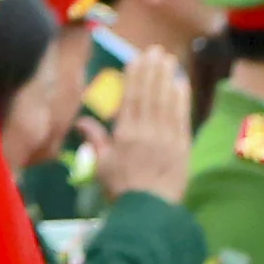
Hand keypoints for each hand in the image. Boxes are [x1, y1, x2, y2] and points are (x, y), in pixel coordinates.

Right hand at [94, 48, 193, 202]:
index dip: (135, 76)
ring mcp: (166, 137)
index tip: (137, 58)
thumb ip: (95, 140)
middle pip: (150, 94)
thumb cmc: (121, 190)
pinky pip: (182, 117)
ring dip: (168, 78)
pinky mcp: (182, 146)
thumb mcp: (102, 165)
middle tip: (157, 51)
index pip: (131, 98)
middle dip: (153, 70)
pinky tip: (182, 84)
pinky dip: (182, 99)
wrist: (149, 212)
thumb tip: (81, 121)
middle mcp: (146, 131)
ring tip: (170, 60)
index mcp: (125, 134)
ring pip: (167, 101)